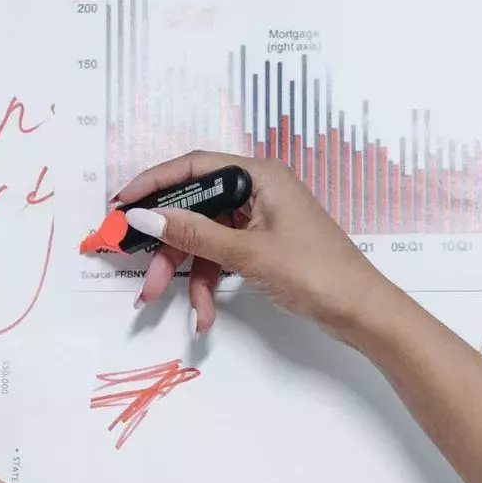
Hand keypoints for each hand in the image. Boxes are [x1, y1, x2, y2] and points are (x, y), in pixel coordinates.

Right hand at [115, 150, 397, 337]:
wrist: (361, 310)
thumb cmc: (314, 271)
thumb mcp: (247, 253)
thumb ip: (193, 234)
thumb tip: (144, 216)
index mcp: (258, 175)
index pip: (192, 167)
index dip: (153, 184)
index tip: (121, 206)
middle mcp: (257, 190)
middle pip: (194, 209)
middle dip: (168, 248)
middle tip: (144, 276)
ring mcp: (259, 219)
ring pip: (204, 239)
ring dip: (189, 275)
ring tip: (179, 308)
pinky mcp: (261, 245)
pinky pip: (221, 257)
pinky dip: (210, 284)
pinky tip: (205, 315)